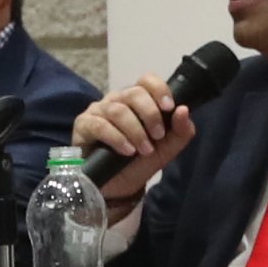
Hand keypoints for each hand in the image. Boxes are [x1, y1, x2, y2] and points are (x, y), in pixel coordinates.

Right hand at [72, 78, 194, 211]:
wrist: (120, 186)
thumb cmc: (141, 161)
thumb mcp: (167, 148)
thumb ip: (181, 130)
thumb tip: (184, 110)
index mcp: (137, 100)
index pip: (146, 80)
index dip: (159, 89)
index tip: (169, 107)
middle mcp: (116, 100)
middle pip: (133, 93)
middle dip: (150, 115)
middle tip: (158, 136)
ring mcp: (98, 111)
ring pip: (118, 110)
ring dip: (135, 131)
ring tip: (144, 150)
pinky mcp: (83, 126)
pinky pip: (99, 125)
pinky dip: (117, 138)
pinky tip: (127, 151)